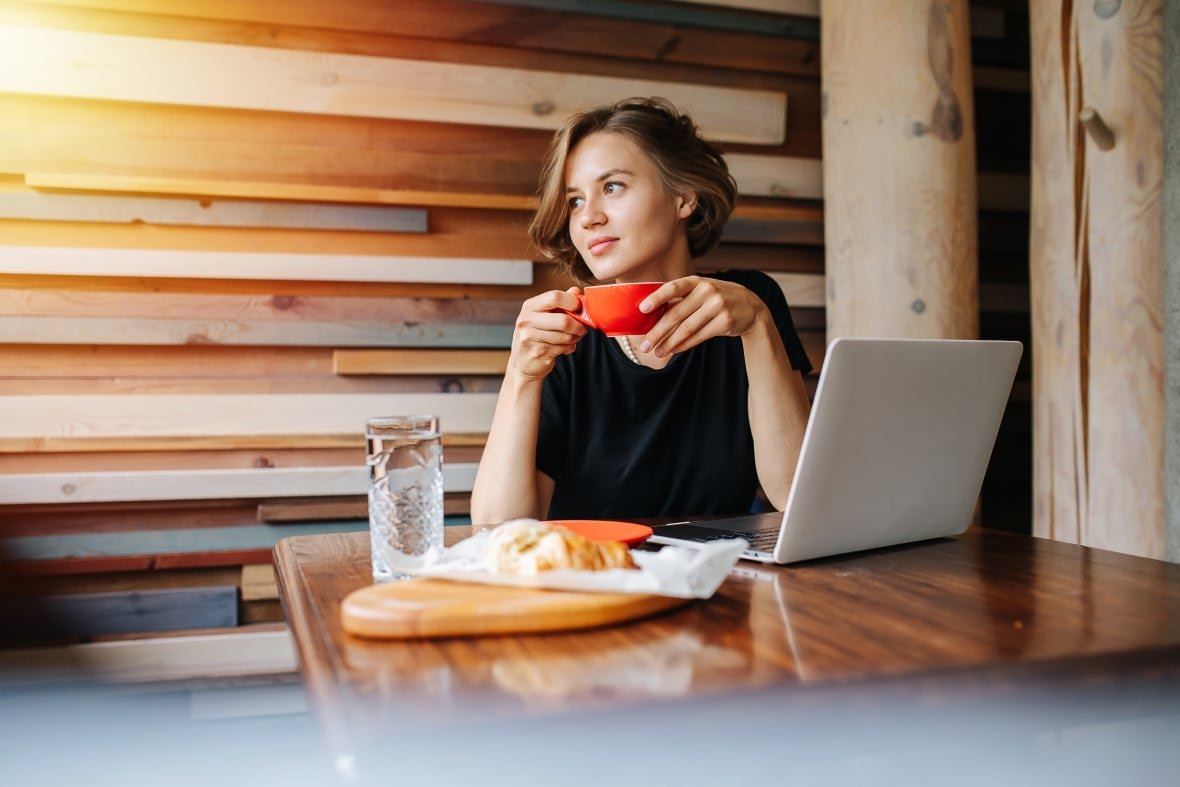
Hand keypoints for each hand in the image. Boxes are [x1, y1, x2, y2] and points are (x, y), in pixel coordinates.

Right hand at [508, 287, 587, 379]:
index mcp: (530, 306)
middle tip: (582, 328)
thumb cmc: (535, 335)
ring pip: (566, 337)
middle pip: (564, 321)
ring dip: (575, 338)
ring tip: (572, 338)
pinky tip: (563, 347)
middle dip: (578, 326)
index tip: (579, 308)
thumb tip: (575, 291)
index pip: (555, 297)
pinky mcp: (537, 353)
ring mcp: (530, 338)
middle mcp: (527, 320)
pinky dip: (569, 348)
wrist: (522, 361)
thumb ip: (560, 303)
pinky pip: (563, 349)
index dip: (573, 302)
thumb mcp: (543, 315)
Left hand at [637, 276, 767, 356]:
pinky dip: (684, 345)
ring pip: (686, 328)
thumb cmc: (717, 299)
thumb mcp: (702, 291)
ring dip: (669, 343)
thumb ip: (681, 299)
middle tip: (644, 345)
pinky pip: (699, 336)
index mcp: (697, 281)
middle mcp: (707, 291)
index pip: (673, 287)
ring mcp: (718, 306)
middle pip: (676, 314)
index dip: (657, 298)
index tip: (642, 309)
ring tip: (657, 353)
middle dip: (657, 332)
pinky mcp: (725, 322)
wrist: (751, 307)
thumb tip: (651, 316)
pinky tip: (674, 350)